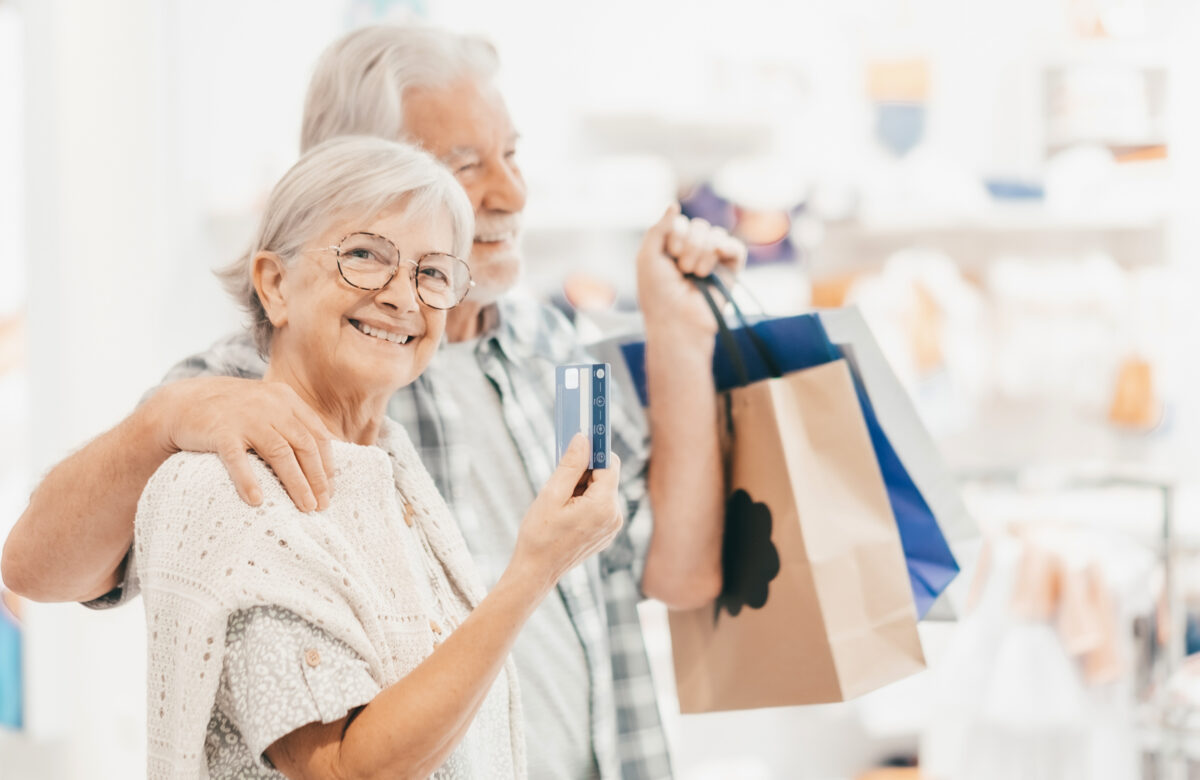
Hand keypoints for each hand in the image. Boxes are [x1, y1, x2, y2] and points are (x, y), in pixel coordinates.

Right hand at [150, 377, 333, 511]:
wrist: (182, 403)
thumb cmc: (231, 413)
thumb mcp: (266, 408)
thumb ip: (291, 425)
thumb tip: (321, 461)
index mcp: (286, 400)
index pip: (317, 435)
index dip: (327, 465)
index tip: (330, 490)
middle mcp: (270, 405)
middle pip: (304, 445)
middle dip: (317, 478)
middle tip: (322, 505)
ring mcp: (245, 417)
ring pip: (280, 453)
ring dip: (296, 483)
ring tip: (305, 507)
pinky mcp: (220, 432)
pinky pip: (238, 459)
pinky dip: (249, 480)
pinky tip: (257, 501)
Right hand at [511, 435, 622, 589]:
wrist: (537, 571)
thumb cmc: (540, 534)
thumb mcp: (552, 494)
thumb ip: (571, 465)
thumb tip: (583, 439)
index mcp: (604, 506)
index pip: (609, 463)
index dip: (595, 450)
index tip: (582, 438)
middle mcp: (615, 516)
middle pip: (606, 476)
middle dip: (584, 472)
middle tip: (559, 480)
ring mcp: (612, 527)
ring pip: (602, 490)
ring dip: (583, 487)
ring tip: (560, 503)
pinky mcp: (606, 533)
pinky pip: (600, 506)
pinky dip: (585, 501)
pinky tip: (566, 513)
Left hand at [636, 203, 747, 337]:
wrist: (678, 321)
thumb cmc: (657, 294)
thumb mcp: (647, 256)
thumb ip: (658, 228)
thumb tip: (674, 205)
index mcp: (673, 248)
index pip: (680, 222)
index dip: (676, 236)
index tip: (670, 257)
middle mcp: (694, 251)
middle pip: (699, 225)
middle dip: (689, 245)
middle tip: (682, 268)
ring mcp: (714, 260)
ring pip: (716, 234)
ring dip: (703, 253)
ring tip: (696, 274)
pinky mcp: (731, 270)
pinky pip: (735, 246)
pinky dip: (725, 250)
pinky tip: (714, 264)